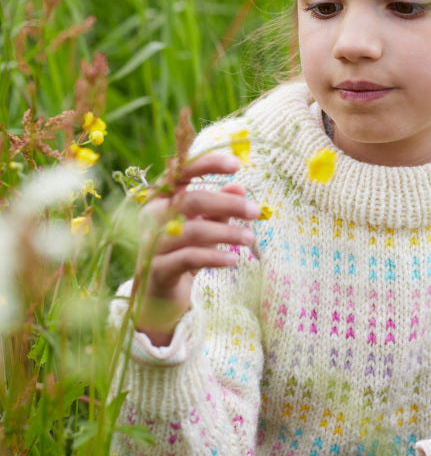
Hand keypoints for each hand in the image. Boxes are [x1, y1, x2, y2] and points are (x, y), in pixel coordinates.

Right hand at [133, 152, 259, 345]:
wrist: (159, 291)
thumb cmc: (184, 249)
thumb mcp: (204, 224)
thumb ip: (219, 207)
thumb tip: (240, 188)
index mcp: (161, 196)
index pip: (182, 171)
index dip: (208, 164)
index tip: (238, 165)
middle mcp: (151, 214)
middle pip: (191, 201)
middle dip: (227, 204)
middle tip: (255, 212)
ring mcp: (150, 241)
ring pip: (193, 231)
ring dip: (226, 233)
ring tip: (250, 238)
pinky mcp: (156, 267)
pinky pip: (189, 258)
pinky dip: (214, 257)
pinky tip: (233, 259)